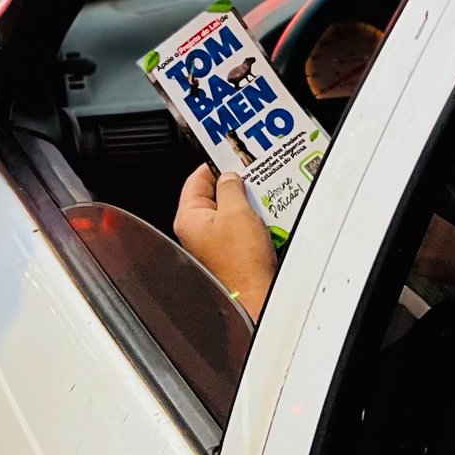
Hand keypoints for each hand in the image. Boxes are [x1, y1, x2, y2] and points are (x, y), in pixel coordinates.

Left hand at [174, 165, 277, 319]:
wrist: (256, 297)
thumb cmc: (242, 264)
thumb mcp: (237, 212)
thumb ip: (231, 187)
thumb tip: (229, 176)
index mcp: (189, 218)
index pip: (196, 179)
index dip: (215, 165)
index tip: (231, 156)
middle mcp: (196, 230)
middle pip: (213, 194)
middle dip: (234, 185)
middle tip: (252, 176)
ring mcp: (212, 242)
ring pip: (228, 210)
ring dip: (246, 203)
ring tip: (261, 197)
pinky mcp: (229, 252)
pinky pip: (238, 226)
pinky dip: (251, 219)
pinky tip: (265, 217)